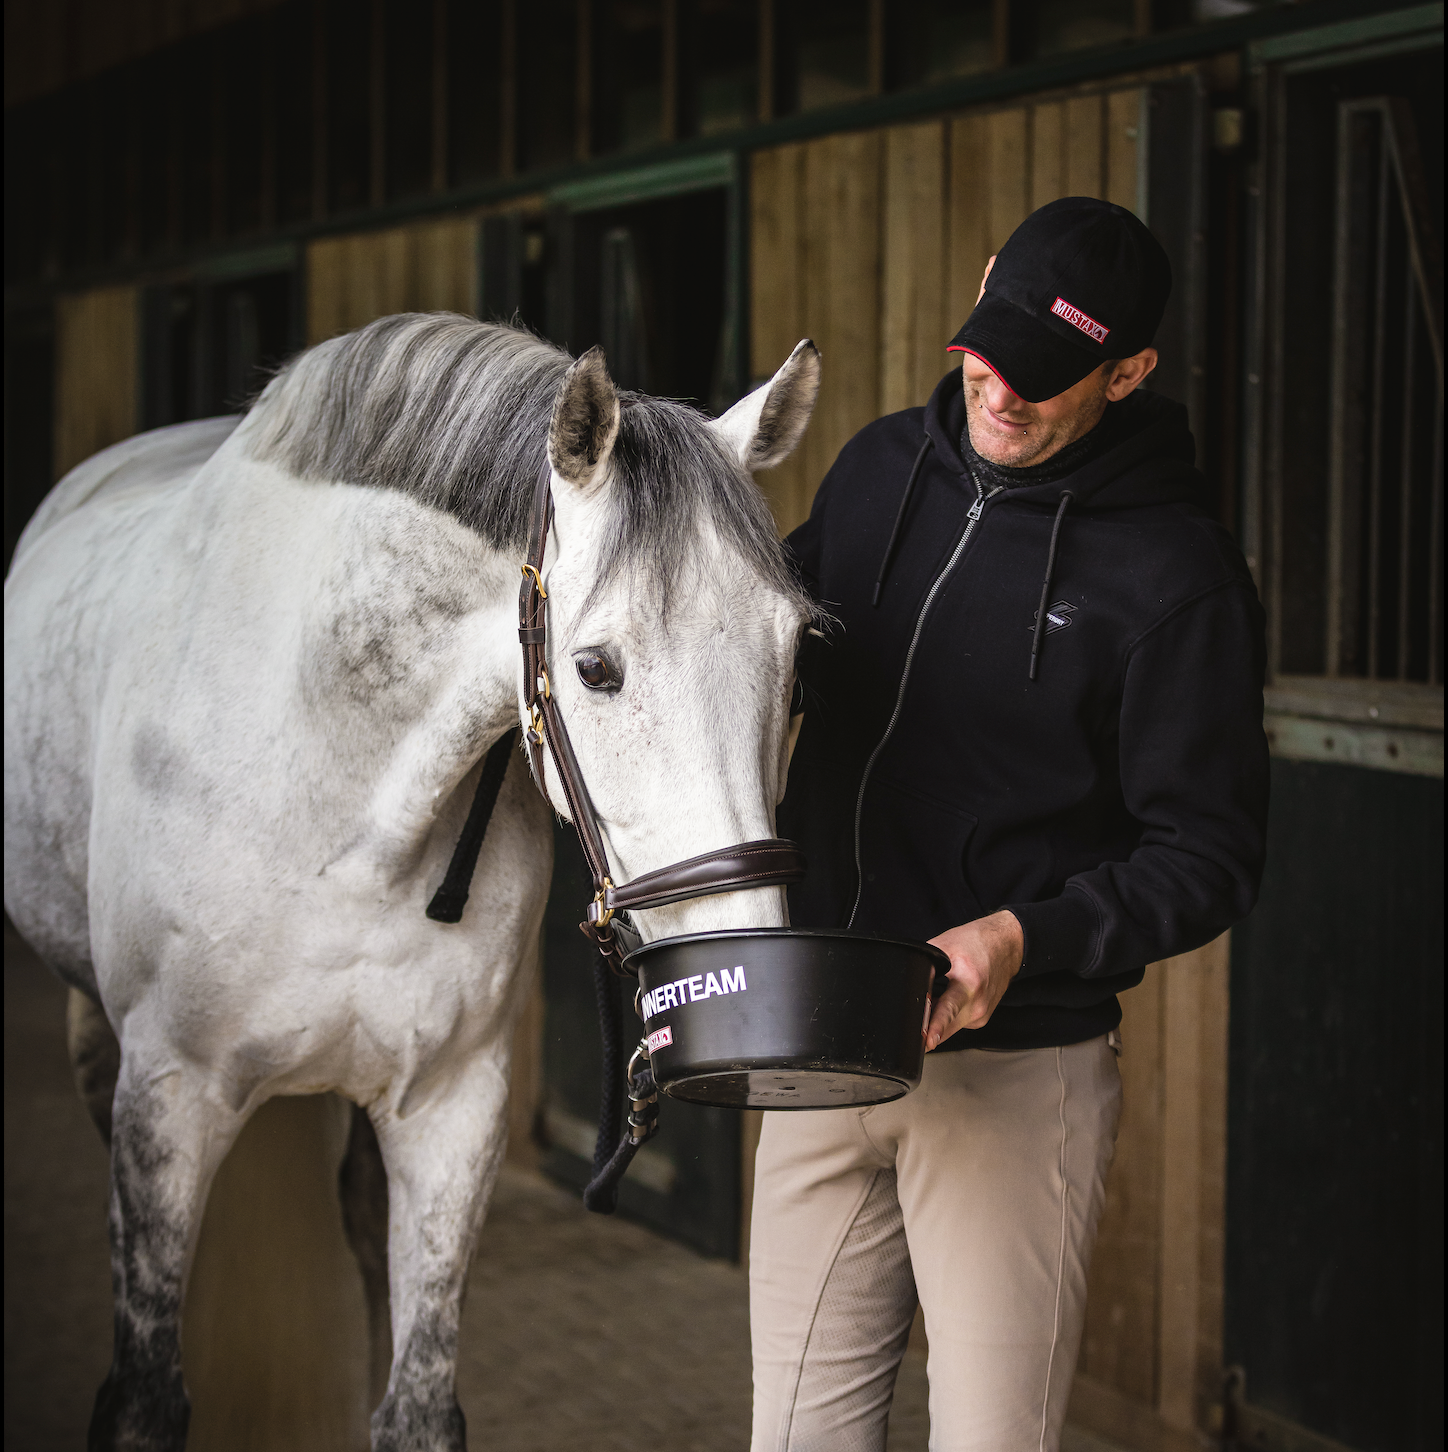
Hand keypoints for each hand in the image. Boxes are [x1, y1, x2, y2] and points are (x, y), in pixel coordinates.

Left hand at [925, 911, 1023, 1049]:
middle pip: (947, 1027)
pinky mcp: (982, 1018)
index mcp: (969, 983)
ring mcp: (982, 1014)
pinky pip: (958, 1023)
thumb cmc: (978, 942)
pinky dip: (948, 1017)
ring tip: (934, 999)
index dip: (935, 1026)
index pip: (948, 1010)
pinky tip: (947, 1000)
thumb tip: (908, 982)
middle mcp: (979, 1003)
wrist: (1006, 945)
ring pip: (950, 1028)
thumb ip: (925, 964)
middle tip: (912, 1026)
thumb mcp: (945, 945)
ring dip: (937, 1021)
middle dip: (926, 1029)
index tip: (928, 1041)